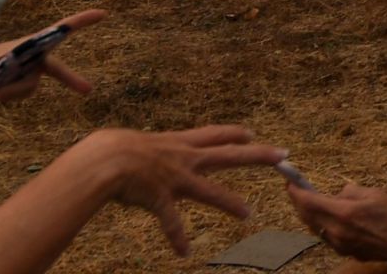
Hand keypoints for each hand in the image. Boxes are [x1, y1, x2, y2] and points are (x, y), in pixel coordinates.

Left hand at [0, 8, 108, 108]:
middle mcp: (30, 56)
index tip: (103, 13)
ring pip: (31, 86)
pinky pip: (23, 94)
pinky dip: (10, 97)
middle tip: (88, 90)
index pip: (56, 31)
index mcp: (23, 43)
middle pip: (55, 67)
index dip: (80, 22)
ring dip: (14, 92)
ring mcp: (28, 71)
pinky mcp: (22, 83)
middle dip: (70, 79)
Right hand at [86, 125, 285, 254]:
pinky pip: (173, 222)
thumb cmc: (112, 149)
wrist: (103, 159)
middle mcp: (184, 160)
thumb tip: (145, 153)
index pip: (214, 134)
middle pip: (229, 155)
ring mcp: (176, 179)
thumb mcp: (138, 143)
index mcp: (178, 144)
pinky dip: (178, 237)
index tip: (251, 133)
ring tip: (248, 214)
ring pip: (210, 191)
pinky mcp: (162, 199)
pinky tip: (185, 252)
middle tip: (283, 154)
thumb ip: (151, 151)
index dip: (234, 133)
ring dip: (230, 203)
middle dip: (258, 154)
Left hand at [289, 183, 386, 263]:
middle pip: (307, 216)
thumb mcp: (375, 194)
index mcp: (343, 212)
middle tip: (295, 191)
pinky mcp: (344, 251)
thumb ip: (352, 192)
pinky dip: (321, 224)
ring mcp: (338, 243)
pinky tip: (328, 218)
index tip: (289, 183)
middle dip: (298, 203)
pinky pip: (325, 235)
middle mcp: (335, 230)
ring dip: (309, 214)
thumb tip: (340, 192)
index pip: (309, 202)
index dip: (296, 192)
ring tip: (310, 203)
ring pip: (315, 227)